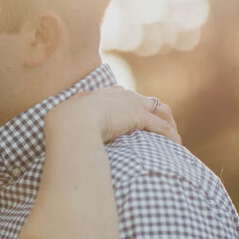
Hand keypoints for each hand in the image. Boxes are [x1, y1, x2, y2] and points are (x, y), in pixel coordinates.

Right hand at [49, 87, 180, 145]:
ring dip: (168, 123)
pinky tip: (177, 144)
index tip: (136, 116)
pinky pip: (160, 126)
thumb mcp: (65, 121)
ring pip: (159, 111)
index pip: (123, 95)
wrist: (71, 121)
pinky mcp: (138, 116)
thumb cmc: (64, 125)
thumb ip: (68, 124)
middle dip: (156, 113)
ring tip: (174, 137)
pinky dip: (170, 135)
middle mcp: (119, 95)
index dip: (132, 106)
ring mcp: (130, 104)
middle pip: (146, 101)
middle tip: (162, 126)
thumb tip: (61, 135)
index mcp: (102, 95)